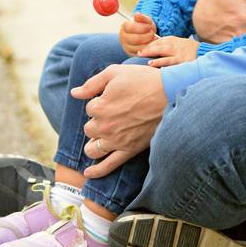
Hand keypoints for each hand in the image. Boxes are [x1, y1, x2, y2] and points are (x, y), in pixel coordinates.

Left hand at [71, 63, 167, 177]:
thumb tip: (74, 93)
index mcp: (99, 106)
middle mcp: (105, 126)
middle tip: (113, 114)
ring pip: (92, 149)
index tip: (114, 98)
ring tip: (101, 138)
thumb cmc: (144, 80)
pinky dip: (96, 171)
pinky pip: (108, 165)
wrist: (171, 94)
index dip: (100, 102)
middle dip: (97, 122)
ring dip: (93, 143)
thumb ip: (92, 83)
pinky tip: (88, 173)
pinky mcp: (129, 150)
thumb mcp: (115, 72)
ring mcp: (116, 140)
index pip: (89, 108)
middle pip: (89, 129)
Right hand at [119, 12, 156, 54]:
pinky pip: (142, 54)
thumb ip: (142, 18)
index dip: (142, 27)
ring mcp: (127, 47)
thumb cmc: (144, 27)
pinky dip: (149, 50)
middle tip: (153, 33)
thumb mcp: (145, 21)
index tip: (149, 27)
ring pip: (139, 48)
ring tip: (154, 39)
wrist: (144, 36)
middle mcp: (124, 38)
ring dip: (150, 43)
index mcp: (125, 27)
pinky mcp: (133, 55)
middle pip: (135, 39)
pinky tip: (152, 45)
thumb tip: (137, 14)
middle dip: (147, 36)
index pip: (131, 28)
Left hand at [140, 35, 197, 67]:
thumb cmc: (191, 50)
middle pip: (159, 46)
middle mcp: (176, 45)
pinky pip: (171, 62)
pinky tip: (155, 66)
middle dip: (148, 49)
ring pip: (164, 52)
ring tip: (146, 60)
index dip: (149, 45)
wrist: (205, 53)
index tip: (142, 49)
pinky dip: (162, 63)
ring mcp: (179, 53)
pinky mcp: (183, 61)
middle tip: (139, 53)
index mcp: (174, 40)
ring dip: (154, 55)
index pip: (159, 41)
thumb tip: (154, 49)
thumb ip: (169, 45)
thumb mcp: (180, 44)